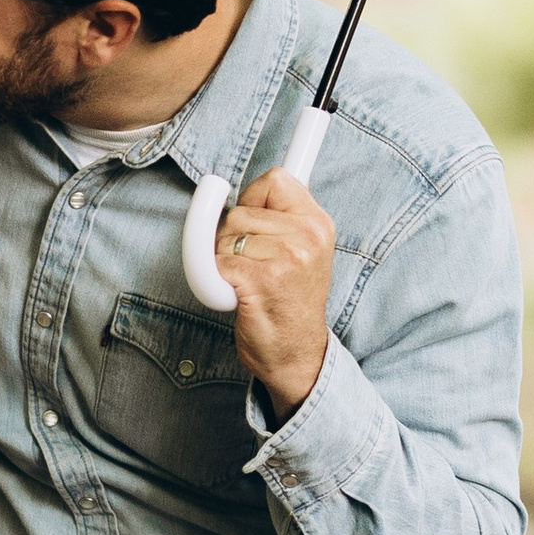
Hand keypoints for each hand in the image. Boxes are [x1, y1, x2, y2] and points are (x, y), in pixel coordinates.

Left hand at [218, 163, 334, 416]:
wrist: (296, 355)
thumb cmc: (290, 303)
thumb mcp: (303, 251)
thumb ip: (282, 217)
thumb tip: (246, 182)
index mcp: (318, 223)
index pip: (275, 179)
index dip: (253, 199)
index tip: (253, 220)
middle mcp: (307, 237)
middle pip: (239, 210)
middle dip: (232, 236)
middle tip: (253, 266)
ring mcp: (286, 258)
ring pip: (224, 236)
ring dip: (224, 260)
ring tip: (249, 282)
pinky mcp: (261, 280)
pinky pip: (215, 263)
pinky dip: (216, 282)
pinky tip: (239, 297)